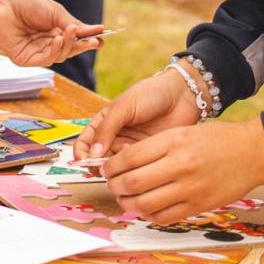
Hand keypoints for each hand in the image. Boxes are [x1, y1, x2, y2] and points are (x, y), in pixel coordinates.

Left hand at [0, 0, 102, 65]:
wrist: (2, 0)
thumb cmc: (27, 2)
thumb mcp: (56, 12)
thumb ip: (74, 25)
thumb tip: (97, 30)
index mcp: (53, 30)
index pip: (73, 40)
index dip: (87, 41)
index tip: (101, 40)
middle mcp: (44, 43)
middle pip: (68, 51)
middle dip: (81, 45)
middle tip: (93, 41)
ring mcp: (34, 51)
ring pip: (59, 57)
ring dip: (68, 46)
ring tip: (69, 32)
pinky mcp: (24, 58)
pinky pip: (44, 60)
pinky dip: (54, 52)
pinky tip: (58, 40)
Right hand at [74, 63, 201, 158]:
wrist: (182, 95)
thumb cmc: (150, 94)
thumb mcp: (124, 107)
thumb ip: (106, 129)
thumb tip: (92, 154)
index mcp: (103, 123)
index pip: (84, 144)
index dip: (82, 155)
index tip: (85, 161)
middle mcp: (114, 139)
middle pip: (98, 161)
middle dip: (101, 166)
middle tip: (108, 166)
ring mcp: (130, 149)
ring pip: (116, 168)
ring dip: (119, 167)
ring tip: (129, 155)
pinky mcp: (147, 158)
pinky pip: (135, 170)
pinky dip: (134, 169)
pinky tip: (142, 159)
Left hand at [102, 118, 263, 224]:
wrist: (251, 151)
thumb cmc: (217, 138)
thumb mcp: (183, 131)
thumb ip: (155, 146)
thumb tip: (125, 162)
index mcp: (173, 141)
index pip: (129, 158)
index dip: (111, 166)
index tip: (106, 168)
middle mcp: (179, 165)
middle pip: (132, 182)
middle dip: (114, 186)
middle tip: (112, 185)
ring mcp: (189, 188)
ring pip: (145, 203)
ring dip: (128, 203)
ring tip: (125, 199)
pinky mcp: (198, 206)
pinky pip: (164, 217)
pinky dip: (149, 215)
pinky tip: (146, 208)